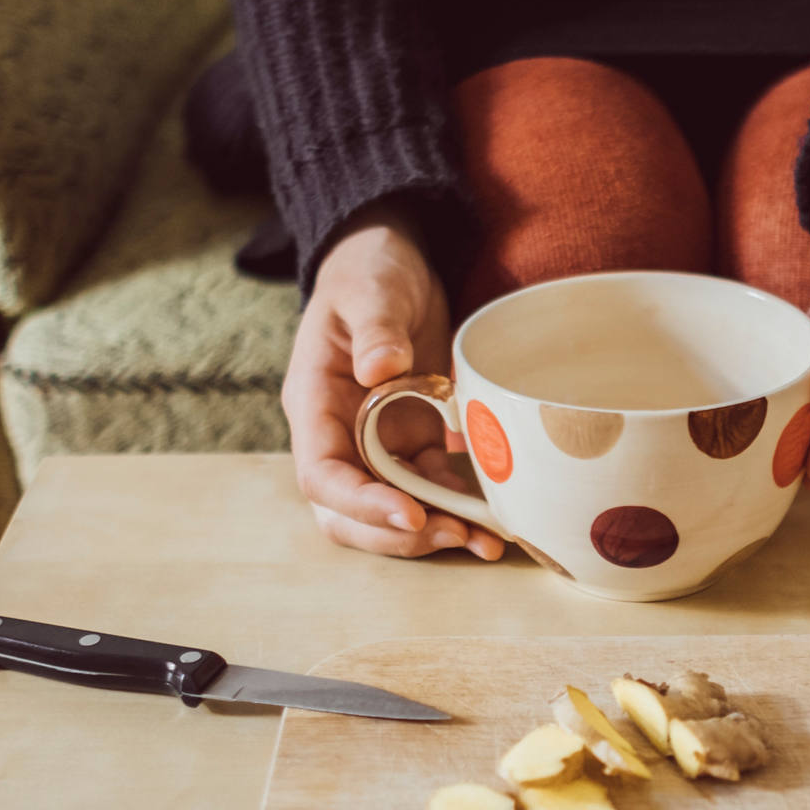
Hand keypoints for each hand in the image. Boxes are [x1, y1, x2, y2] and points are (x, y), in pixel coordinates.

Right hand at [280, 203, 503, 558]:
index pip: (321, 475)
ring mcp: (377, 445)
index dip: (361, 504)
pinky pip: (430, 491)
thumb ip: (375, 329)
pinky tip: (495, 522)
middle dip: (399, 536)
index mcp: (315, 404)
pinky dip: (458, 511)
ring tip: (486, 543)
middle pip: (350, 514)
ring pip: (393, 513)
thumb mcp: (371, 291)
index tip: (409, 514)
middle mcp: (341, 436)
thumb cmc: (370, 273)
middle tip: (453, 536)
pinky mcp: (414, 444)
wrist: (392, 266)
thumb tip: (378, 371)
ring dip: (436, 533)